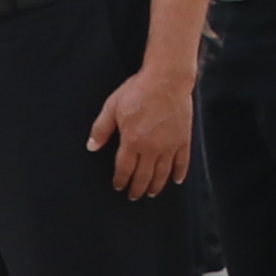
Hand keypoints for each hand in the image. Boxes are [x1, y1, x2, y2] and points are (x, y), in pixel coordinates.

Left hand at [89, 61, 196, 198]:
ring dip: (156, 186)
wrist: (167, 79)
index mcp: (132, 141)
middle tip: (134, 196)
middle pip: (144, 176)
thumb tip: (91, 147)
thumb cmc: (138, 90)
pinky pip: (182, 162)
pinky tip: (176, 181)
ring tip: (151, 193)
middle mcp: (151, 148)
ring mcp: (169, 145)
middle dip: (137, 188)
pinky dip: (179, 174)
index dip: (121, 180)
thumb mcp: (112, 107)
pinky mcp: (183, 139)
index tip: (119, 186)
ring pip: (162, 173)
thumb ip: (101, 128)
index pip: (125, 168)